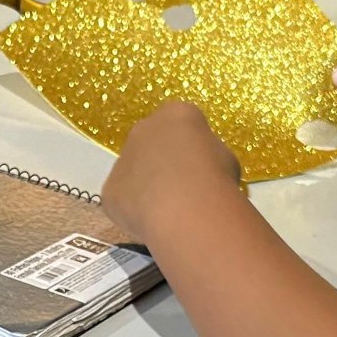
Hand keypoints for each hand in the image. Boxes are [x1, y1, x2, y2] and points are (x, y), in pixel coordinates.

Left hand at [103, 101, 244, 243]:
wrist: (186, 208)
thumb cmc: (216, 177)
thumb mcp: (226, 159)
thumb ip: (208, 156)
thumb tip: (201, 170)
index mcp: (176, 114)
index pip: (183, 123)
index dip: (193, 146)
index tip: (202, 165)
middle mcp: (143, 129)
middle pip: (152, 143)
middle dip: (163, 161)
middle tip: (182, 187)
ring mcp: (121, 159)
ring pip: (134, 172)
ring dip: (147, 186)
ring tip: (168, 209)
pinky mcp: (109, 189)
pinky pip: (124, 199)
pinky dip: (136, 210)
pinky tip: (153, 222)